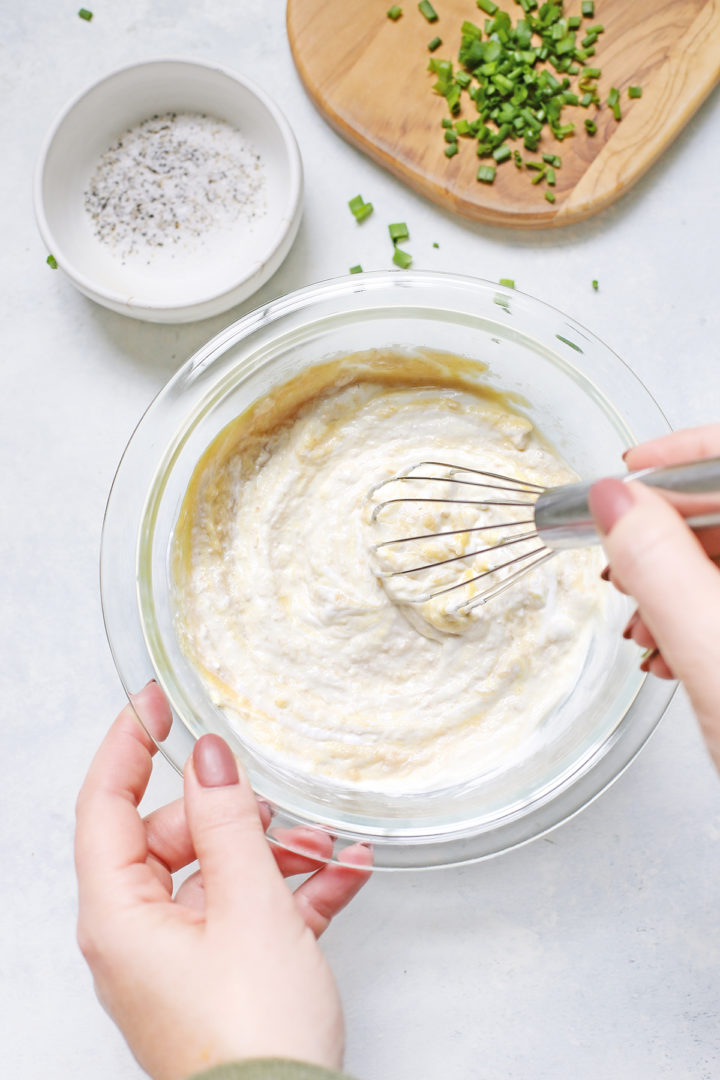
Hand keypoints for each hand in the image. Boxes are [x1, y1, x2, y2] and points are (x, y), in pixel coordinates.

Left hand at [75, 683, 371, 1079]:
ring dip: (276, 853)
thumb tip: (207, 758)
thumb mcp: (248, 904)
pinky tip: (343, 876)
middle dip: (234, 815)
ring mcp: (178, 957)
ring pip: (218, 873)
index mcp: (119, 915)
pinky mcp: (219, 975)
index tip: (155, 702)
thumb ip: (227, 820)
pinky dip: (291, 891)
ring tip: (329, 852)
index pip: (103, 805)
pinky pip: (249, 911)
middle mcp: (137, 935)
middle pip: (172, 837)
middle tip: (280, 809)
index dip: (127, 745)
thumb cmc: (253, 1033)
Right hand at [588, 423, 719, 769]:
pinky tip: (670, 649)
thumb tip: (615, 501)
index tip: (628, 474)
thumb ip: (658, 565)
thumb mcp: (714, 651)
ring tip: (642, 622)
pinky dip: (698, 616)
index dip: (681, 456)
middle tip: (621, 560)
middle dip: (666, 535)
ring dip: (674, 584)